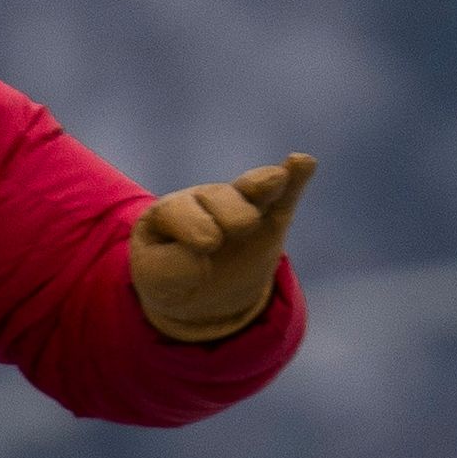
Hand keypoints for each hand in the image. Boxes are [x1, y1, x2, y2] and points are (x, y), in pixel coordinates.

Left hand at [126, 152, 318, 340]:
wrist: (202, 294)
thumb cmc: (171, 280)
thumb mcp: (153, 282)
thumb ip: (167, 271)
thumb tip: (201, 262)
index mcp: (169, 212)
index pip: (179, 211)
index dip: (194, 228)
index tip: (205, 248)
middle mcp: (204, 201)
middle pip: (219, 199)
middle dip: (230, 216)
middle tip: (226, 237)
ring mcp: (238, 206)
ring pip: (250, 192)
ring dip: (261, 186)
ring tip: (275, 180)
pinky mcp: (270, 217)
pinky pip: (284, 194)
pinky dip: (295, 179)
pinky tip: (303, 162)